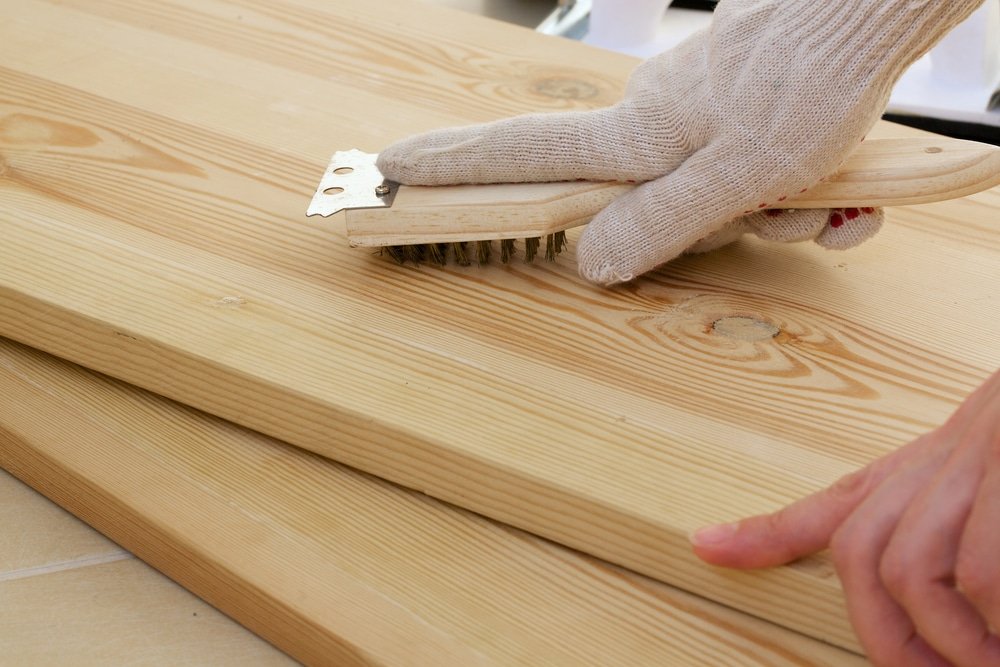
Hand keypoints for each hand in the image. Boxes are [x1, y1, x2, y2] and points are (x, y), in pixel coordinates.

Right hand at [377, 0, 980, 283]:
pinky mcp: (739, 104)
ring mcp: (698, 110)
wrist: (871, 15)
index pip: (522, 152)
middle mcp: (655, 120)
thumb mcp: (732, 177)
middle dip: (721, 231)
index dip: (456, 164)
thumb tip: (588, 260)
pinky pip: (752, 173)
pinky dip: (800, 193)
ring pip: (713, 196)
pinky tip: (843, 191)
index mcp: (633, 134)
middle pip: (650, 204)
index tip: (392, 165)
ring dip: (778, 215)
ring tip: (827, 198)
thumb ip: (658, 223)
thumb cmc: (808, 84)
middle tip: (780, 217)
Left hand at [691, 370, 999, 666]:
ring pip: (917, 573)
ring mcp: (975, 472)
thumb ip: (897, 517)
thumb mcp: (961, 475)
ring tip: (987, 660)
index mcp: (918, 474)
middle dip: (891, 640)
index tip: (705, 546)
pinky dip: (998, 620)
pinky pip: (985, 576)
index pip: (832, 507)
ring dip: (956, 641)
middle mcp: (933, 469)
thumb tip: (842, 569)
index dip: (762, 533)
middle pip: (864, 558)